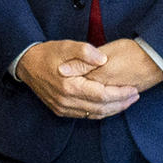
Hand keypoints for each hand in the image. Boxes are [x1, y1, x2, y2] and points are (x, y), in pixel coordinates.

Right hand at [14, 40, 142, 122]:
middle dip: (121, 104)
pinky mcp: (60, 110)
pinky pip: (85, 115)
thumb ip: (85, 51)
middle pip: (101, 108)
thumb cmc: (48, 53)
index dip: (120, 94)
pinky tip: (109, 105)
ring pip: (94, 114)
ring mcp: (63, 108)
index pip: (102, 95)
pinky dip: (100, 112)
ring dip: (112, 110)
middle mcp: (66, 101)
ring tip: (127, 101)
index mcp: (69, 86)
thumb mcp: (66, 46)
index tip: (133, 88)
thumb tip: (103, 59)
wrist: (26, 64)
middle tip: (135, 96)